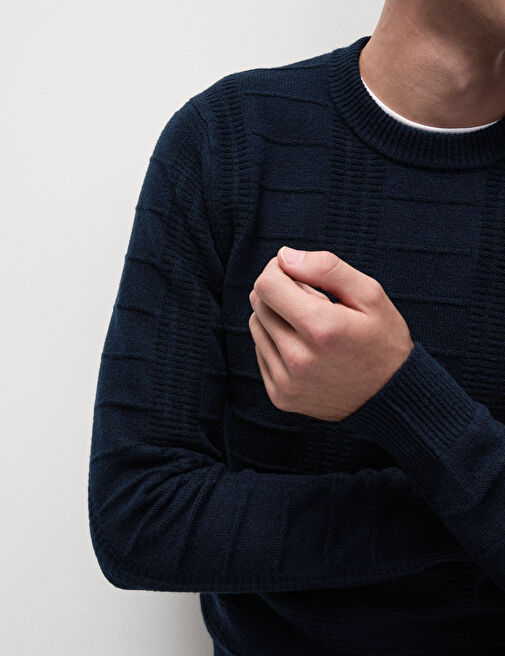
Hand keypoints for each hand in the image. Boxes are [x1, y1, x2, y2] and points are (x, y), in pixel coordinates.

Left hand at [248, 246, 413, 421]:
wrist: (392, 397)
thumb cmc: (383, 340)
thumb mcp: (370, 295)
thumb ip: (326, 268)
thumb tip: (283, 256)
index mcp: (321, 328)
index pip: (267, 285)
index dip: (279, 270)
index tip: (297, 273)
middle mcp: (298, 358)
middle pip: (259, 303)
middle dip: (280, 292)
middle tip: (313, 300)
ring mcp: (286, 381)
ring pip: (257, 327)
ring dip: (276, 316)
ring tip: (310, 325)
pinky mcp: (280, 396)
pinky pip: (261, 353)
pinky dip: (276, 343)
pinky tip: (305, 348)